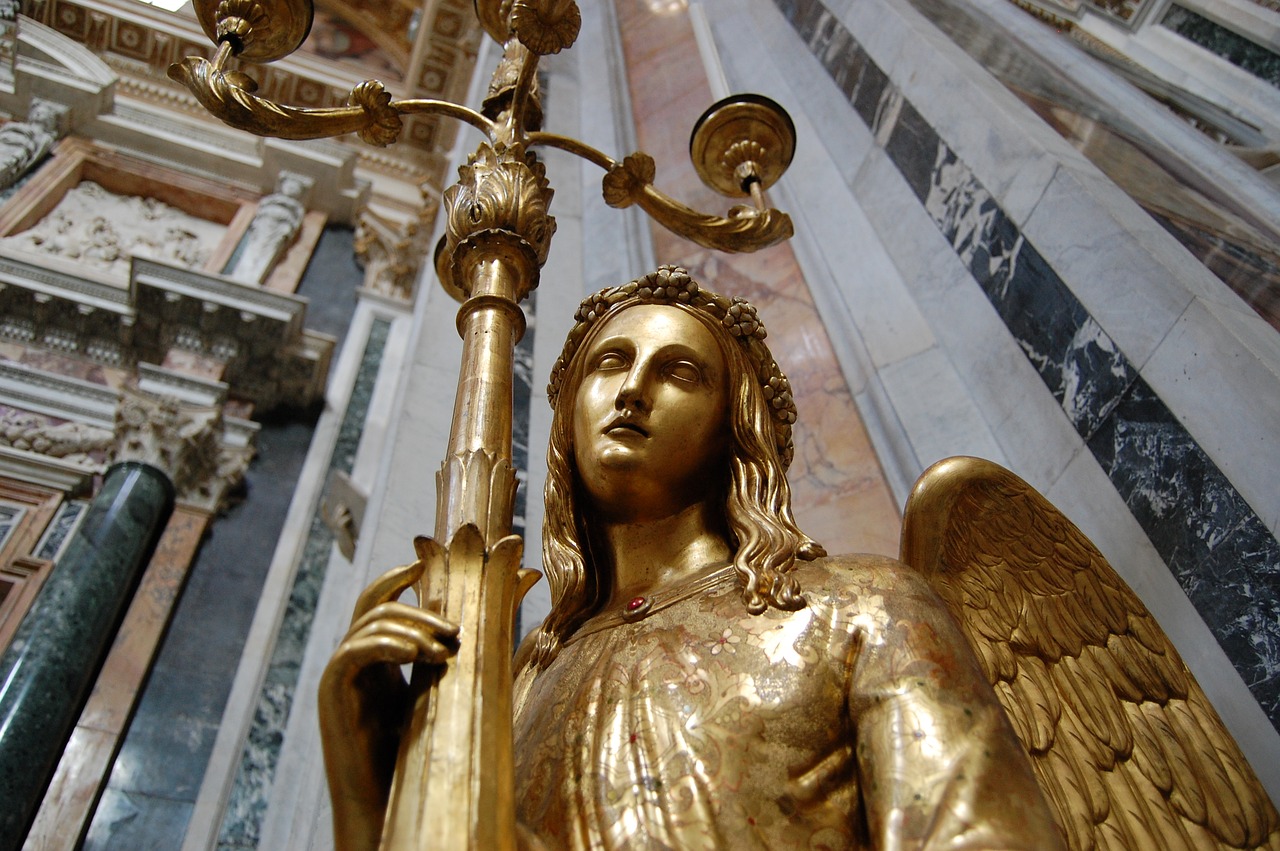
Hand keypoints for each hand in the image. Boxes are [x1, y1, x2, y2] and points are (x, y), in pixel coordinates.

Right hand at [319, 559, 458, 850]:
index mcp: (376, 659)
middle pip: (377, 607)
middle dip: (420, 612)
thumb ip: (453, 662)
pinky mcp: (333, 692)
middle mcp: (353, 661)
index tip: (425, 566)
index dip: (399, 578)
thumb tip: (489, 631)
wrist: (386, 803)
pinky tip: (418, 654)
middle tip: (455, 632)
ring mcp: (339, 675)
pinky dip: (388, 644)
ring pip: (371, 624)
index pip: (379, 603)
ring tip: (444, 649)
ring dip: (413, 628)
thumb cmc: (418, 755)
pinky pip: (355, 651)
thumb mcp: (441, 696)